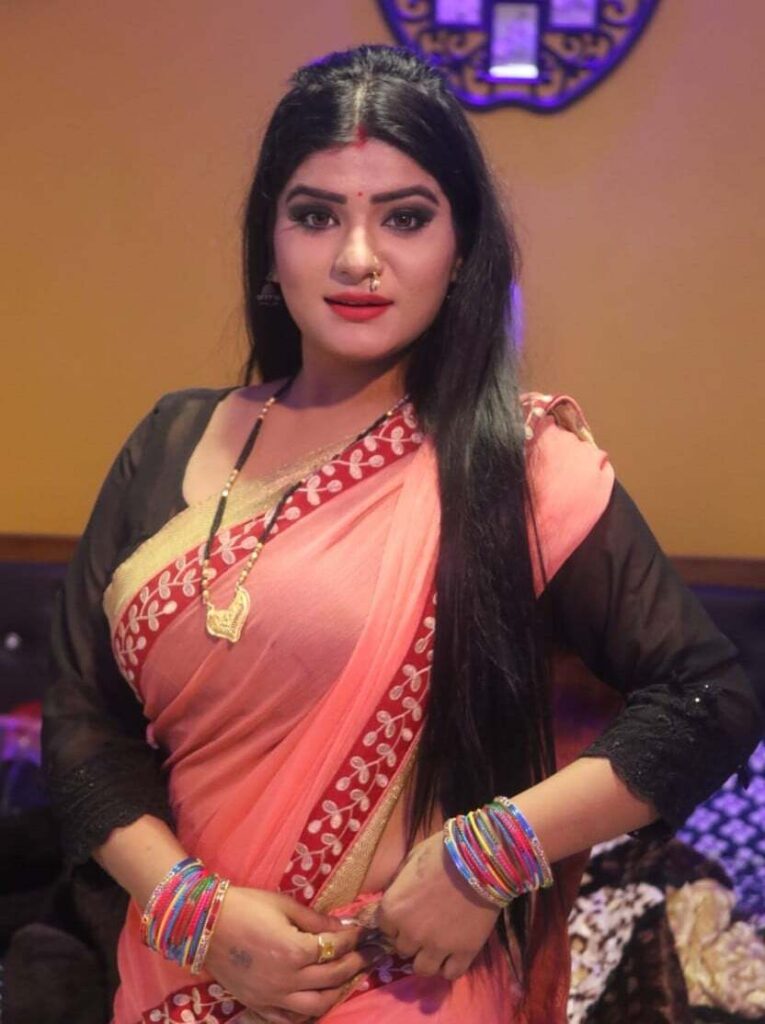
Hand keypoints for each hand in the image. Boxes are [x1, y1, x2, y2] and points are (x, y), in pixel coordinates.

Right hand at [204, 888, 373, 1020]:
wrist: (204, 924)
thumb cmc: (246, 907)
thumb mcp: (284, 905)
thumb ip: (316, 919)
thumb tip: (344, 924)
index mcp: (295, 950)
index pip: (335, 947)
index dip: (353, 937)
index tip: (363, 931)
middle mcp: (288, 979)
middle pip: (333, 976)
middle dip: (354, 963)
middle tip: (366, 954)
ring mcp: (273, 997)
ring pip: (317, 1006)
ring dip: (337, 992)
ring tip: (347, 978)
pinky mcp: (259, 1006)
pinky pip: (289, 1019)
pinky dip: (308, 1013)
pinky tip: (316, 1000)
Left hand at [377, 832, 500, 980]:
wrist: (478, 859)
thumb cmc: (441, 853)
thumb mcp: (410, 860)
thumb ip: (399, 883)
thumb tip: (396, 893)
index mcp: (392, 908)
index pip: (384, 928)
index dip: (396, 920)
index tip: (407, 913)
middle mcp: (410, 933)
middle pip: (402, 949)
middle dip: (411, 938)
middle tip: (424, 926)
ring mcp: (436, 946)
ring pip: (422, 969)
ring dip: (427, 958)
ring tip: (437, 946)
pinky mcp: (463, 953)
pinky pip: (451, 973)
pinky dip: (450, 967)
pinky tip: (454, 954)